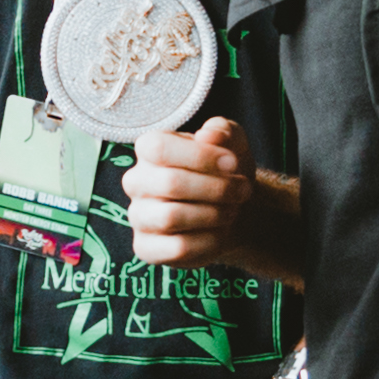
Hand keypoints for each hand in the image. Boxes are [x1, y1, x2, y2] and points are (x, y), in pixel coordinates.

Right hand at [124, 115, 289, 275]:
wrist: (234, 209)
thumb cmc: (225, 170)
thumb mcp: (232, 142)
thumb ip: (222, 131)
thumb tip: (207, 136)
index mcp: (149, 148)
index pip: (160, 148)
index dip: (201, 156)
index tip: (233, 162)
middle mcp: (136, 181)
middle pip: (170, 183)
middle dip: (217, 188)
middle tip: (242, 190)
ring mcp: (138, 216)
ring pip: (170, 217)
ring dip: (213, 214)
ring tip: (232, 210)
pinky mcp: (146, 247)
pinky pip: (176, 247)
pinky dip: (208, 241)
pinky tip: (220, 232)